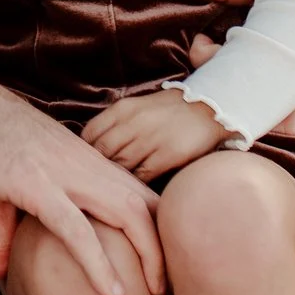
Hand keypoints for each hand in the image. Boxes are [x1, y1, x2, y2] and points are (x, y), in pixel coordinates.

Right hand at [0, 16, 163, 294]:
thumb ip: (1, 233)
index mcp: (77, 159)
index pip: (135, 192)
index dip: (158, 229)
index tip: (168, 266)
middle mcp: (79, 162)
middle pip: (144, 204)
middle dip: (168, 247)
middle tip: (177, 290)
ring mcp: (58, 171)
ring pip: (124, 214)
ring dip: (150, 256)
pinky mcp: (31, 183)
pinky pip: (76, 228)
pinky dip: (99, 263)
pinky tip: (115, 294)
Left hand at [82, 88, 232, 179]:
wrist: (208, 106)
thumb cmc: (169, 110)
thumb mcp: (137, 107)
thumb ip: (116, 122)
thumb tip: (93, 145)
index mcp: (123, 108)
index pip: (90, 133)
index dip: (85, 150)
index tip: (87, 161)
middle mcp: (133, 122)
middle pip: (102, 151)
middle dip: (97, 167)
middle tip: (96, 179)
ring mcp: (150, 139)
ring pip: (120, 165)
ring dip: (115, 177)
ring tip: (112, 187)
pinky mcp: (168, 155)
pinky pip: (142, 175)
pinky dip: (134, 183)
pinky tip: (134, 188)